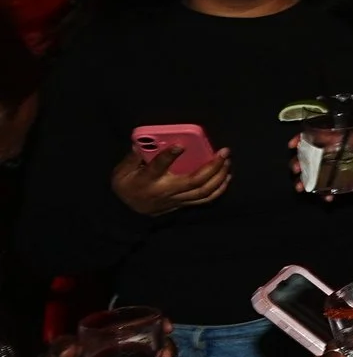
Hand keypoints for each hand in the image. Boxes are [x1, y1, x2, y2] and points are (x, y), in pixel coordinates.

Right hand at [111, 145, 230, 215]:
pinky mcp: (183, 204)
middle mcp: (166, 191)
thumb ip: (132, 158)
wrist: (127, 213)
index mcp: (148, 180)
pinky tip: (227, 177)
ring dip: (219, 177)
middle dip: (212, 166)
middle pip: (193, 181)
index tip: (180, 145)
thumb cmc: (126, 187)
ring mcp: (177, 199)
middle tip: (224, 152)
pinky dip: (219, 190)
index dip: (169, 156)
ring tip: (228, 162)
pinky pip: (205, 200)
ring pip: (203, 191)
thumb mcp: (121, 173)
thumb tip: (141, 143)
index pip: (158, 167)